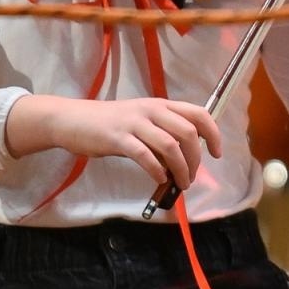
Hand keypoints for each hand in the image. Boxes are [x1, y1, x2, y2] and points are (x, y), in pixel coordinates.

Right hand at [6, 95, 223, 187]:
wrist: (72, 120)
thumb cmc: (109, 123)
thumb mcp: (140, 121)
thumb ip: (162, 133)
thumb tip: (183, 159)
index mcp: (160, 105)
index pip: (198, 113)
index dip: (213, 133)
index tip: (216, 153)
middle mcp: (151, 110)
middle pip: (188, 133)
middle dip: (196, 159)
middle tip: (191, 177)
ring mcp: (134, 123)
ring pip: (170, 145)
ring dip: (180, 169)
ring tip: (180, 183)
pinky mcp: (118, 138)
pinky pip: (145, 155)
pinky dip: (157, 170)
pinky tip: (159, 180)